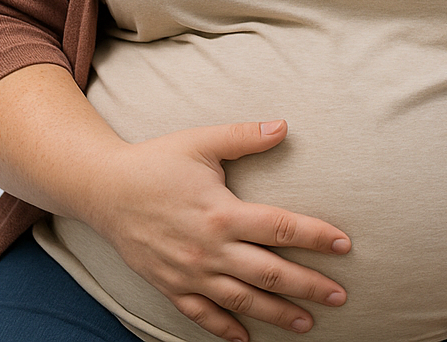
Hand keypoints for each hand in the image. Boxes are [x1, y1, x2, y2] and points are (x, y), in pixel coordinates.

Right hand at [84, 119, 350, 341]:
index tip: (344, 245)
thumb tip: (284, 126)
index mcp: (221, 212)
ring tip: (307, 323)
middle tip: (340, 296)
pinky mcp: (169, 285)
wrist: (102, 189)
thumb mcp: (201, 142)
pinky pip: (201, 314)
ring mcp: (188, 272)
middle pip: (269, 272)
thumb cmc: (156, 161)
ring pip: (241, 300)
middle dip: (308, 286)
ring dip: (276, 313)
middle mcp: (208, 249)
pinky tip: (247, 339)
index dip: (315, 237)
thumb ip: (244, 137)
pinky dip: (224, 329)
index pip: (280, 228)